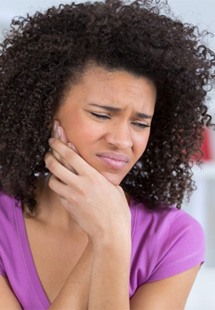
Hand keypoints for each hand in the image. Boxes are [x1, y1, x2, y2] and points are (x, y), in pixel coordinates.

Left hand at [45, 122, 130, 244]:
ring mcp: (72, 196)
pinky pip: (58, 194)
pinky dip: (60, 189)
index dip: (60, 144)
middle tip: (49, 152)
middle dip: (49, 155)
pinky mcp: (68, 207)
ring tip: (56, 172)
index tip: (54, 139)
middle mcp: (79, 184)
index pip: (71, 155)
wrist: (110, 233)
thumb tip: (93, 169)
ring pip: (52, 180)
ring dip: (52, 174)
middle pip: (55, 165)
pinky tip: (65, 188)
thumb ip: (101, 177)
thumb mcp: (114, 188)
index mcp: (93, 176)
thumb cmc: (117, 210)